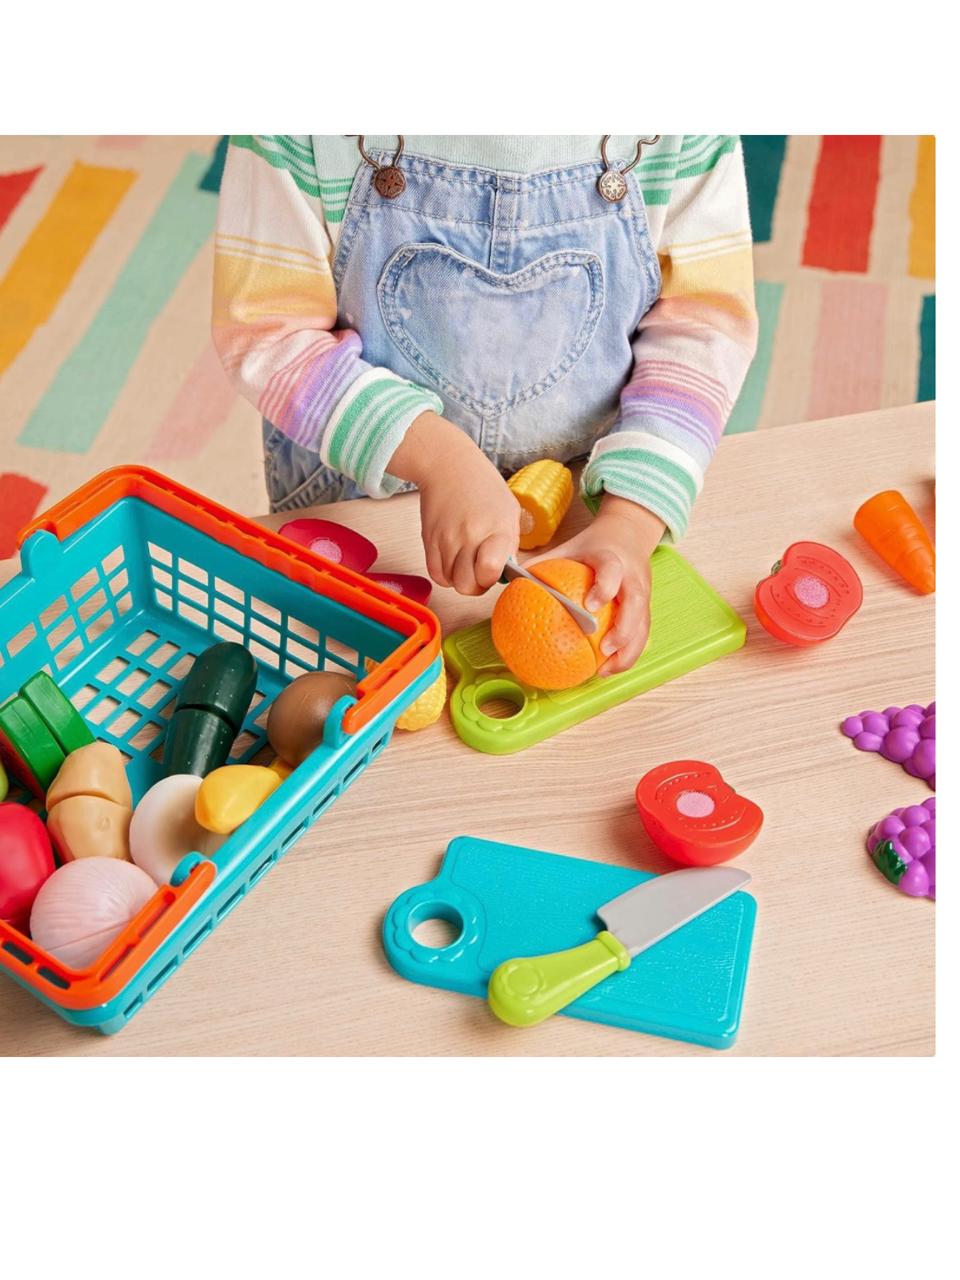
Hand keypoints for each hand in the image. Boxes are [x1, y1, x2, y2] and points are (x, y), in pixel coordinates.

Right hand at [389, 411, 519, 594]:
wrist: (449, 466)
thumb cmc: (484, 487)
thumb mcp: (509, 510)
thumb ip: (510, 544)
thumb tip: (505, 573)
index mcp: (496, 527)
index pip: (490, 570)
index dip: (492, 577)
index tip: (494, 569)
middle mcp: (470, 535)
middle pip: (467, 585)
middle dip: (476, 585)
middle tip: (480, 571)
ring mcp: (446, 538)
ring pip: (451, 583)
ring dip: (460, 579)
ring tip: (467, 562)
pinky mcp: (429, 540)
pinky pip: (436, 574)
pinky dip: (446, 575)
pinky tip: (453, 562)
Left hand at [528, 495, 664, 674]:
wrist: (628, 534)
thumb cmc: (593, 546)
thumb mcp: (569, 547)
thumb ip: (543, 563)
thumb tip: (511, 581)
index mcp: (612, 558)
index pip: (612, 571)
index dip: (605, 587)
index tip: (590, 606)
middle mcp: (632, 576)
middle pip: (636, 603)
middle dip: (624, 629)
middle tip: (604, 649)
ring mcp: (643, 593)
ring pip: (643, 625)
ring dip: (629, 650)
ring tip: (606, 670)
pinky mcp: (647, 607)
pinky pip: (642, 634)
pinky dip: (628, 653)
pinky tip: (608, 669)